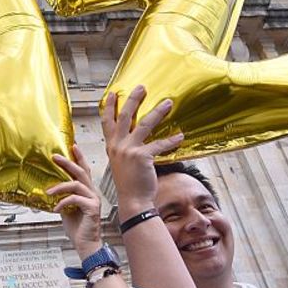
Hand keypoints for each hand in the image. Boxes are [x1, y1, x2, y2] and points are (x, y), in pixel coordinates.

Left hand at [49, 145, 102, 254]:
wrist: (85, 244)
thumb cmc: (77, 228)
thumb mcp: (65, 209)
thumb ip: (62, 197)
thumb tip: (49, 189)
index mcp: (86, 191)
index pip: (83, 170)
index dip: (79, 158)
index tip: (72, 146)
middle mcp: (91, 193)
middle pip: (81, 172)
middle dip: (68, 162)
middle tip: (55, 156)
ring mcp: (93, 200)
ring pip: (76, 184)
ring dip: (60, 186)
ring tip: (48, 191)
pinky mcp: (92, 208)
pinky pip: (75, 199)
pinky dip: (63, 202)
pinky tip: (56, 208)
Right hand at [100, 85, 182, 211]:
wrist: (133, 200)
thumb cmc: (129, 183)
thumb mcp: (120, 163)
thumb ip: (123, 149)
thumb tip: (134, 138)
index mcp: (112, 146)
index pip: (107, 122)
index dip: (109, 106)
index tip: (113, 93)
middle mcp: (118, 145)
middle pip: (125, 116)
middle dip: (133, 99)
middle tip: (142, 87)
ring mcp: (129, 150)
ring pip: (144, 124)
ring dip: (157, 112)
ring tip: (168, 102)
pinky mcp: (143, 156)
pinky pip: (160, 144)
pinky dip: (171, 140)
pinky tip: (180, 136)